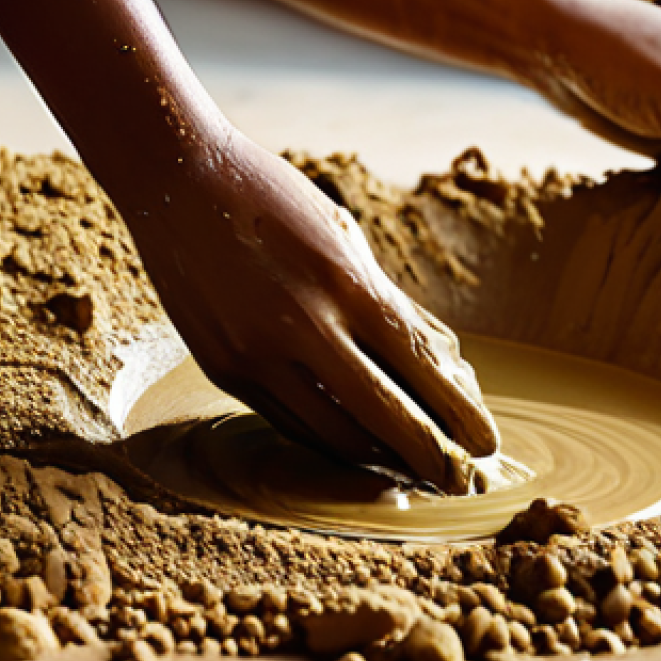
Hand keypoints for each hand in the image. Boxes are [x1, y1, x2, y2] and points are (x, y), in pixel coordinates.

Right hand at [132, 131, 498, 494]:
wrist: (174, 180)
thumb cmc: (272, 200)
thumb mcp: (344, 237)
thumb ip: (388, 302)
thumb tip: (438, 359)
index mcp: (343, 282)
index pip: (418, 366)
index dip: (458, 413)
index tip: (487, 445)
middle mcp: (300, 325)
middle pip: (381, 415)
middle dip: (428, 456)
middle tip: (457, 480)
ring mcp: (255, 353)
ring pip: (332, 433)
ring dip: (379, 458)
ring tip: (409, 467)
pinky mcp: (223, 370)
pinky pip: (289, 422)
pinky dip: (330, 440)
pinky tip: (356, 446)